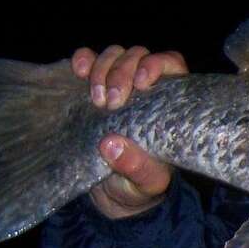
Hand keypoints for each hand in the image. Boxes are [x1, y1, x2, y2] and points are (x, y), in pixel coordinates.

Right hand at [70, 45, 187, 219]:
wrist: (116, 193)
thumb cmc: (141, 184)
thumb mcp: (146, 181)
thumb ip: (136, 166)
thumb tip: (110, 145)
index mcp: (169, 103)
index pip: (171, 64)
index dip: (156, 64)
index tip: (140, 83)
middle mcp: (146, 88)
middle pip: (138, 56)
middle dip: (121, 72)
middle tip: (111, 103)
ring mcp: (118, 85)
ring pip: (114, 54)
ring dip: (101, 69)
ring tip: (96, 101)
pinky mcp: (92, 89)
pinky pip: (88, 61)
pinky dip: (82, 60)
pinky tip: (77, 72)